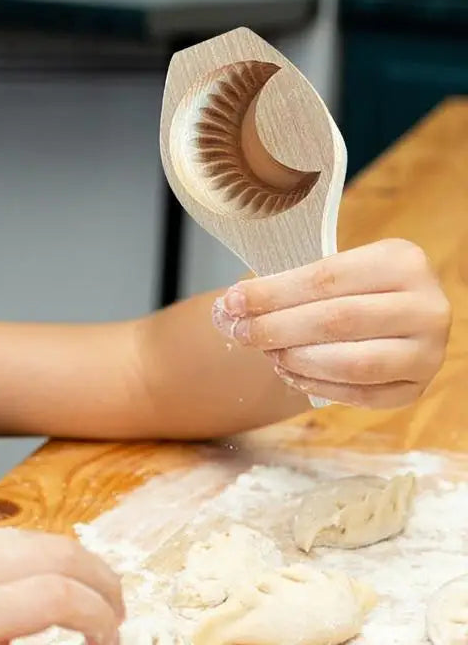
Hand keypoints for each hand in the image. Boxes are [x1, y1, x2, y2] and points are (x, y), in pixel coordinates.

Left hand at [0, 528, 123, 644]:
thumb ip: (16, 642)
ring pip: (36, 537)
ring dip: (74, 563)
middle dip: (99, 581)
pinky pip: (7, 537)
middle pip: (56, 552)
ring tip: (91, 595)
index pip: (57, 595)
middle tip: (117, 615)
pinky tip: (48, 577)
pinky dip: (40, 554)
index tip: (112, 642)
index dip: (99, 617)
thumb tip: (81, 640)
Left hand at [211, 239, 450, 407]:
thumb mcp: (330, 271)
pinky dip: (318, 386)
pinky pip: (361, 395)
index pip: (325, 278)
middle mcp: (426, 306)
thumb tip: (227, 307)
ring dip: (297, 360)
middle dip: (278, 328)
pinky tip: (290, 373)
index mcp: (402, 261)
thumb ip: (284, 287)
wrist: (399, 310)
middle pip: (336, 320)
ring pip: (352, 363)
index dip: (273, 293)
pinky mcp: (418, 387)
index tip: (232, 301)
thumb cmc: (352, 287)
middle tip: (241, 331)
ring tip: (268, 353)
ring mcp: (428, 351)